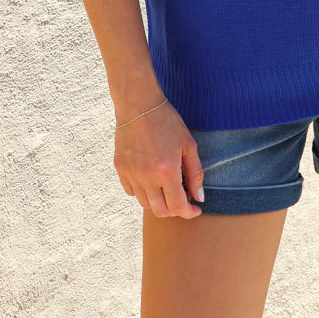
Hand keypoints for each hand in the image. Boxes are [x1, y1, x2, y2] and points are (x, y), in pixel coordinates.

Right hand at [114, 99, 204, 217]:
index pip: (178, 207)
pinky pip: (131, 191)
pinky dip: (143, 192)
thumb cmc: (167, 122)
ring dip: (159, 202)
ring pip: (145, 204)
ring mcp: (131, 174)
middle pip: (161, 211)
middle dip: (175, 210)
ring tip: (167, 188)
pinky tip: (152, 180)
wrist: (139, 105)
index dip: (189, 213)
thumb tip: (198, 197)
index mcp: (166, 171)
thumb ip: (195, 174)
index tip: (195, 208)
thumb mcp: (189, 145)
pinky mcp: (120, 169)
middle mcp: (146, 177)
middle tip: (183, 199)